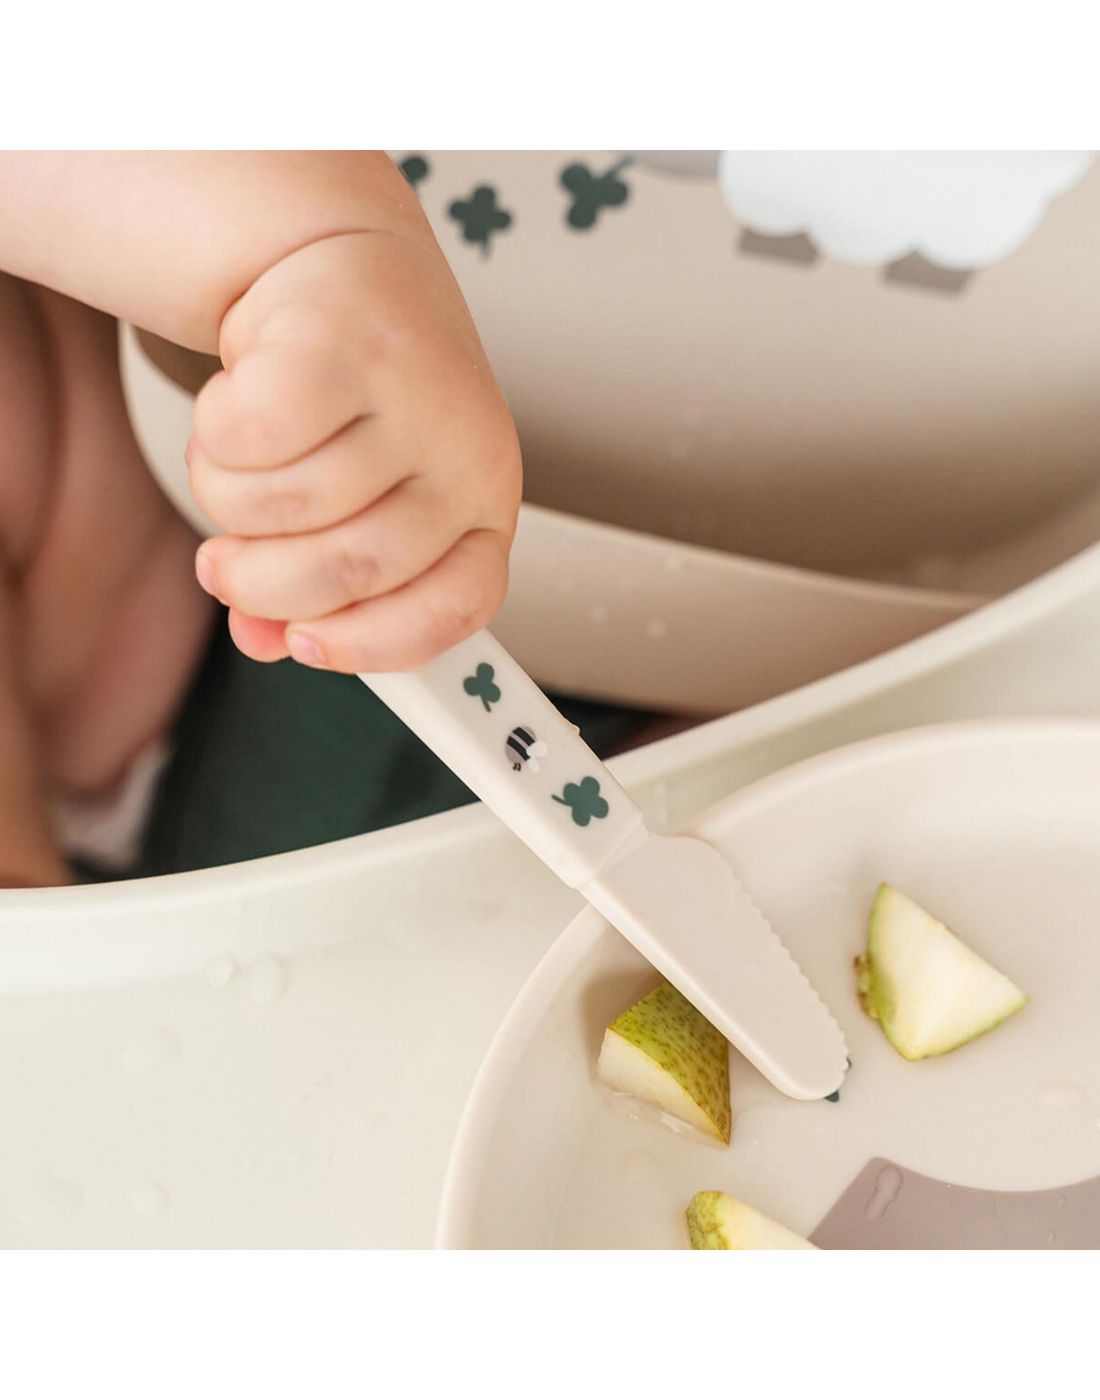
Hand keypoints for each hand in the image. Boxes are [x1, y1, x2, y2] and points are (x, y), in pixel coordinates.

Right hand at [187, 229, 520, 672]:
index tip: (304, 644)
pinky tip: (231, 408)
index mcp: (484, 508)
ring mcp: (416, 395)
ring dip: (227, 498)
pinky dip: (216, 436)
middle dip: (262, 581)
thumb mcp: (360, 502)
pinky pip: (252, 435)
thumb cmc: (359, 402)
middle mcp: (468, 454)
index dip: (373, 643)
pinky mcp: (348, 342)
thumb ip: (319, 586)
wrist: (342, 268)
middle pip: (355, 567)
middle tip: (221, 567)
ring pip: (289, 502)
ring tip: (231, 464)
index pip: (458, 605)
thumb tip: (263, 639)